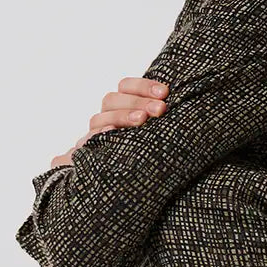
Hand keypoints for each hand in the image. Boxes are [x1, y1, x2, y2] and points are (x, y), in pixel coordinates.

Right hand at [50, 78, 169, 167]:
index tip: (165, 93)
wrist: (115, 181)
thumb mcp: (151, 132)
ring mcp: (95, 134)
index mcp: (120, 106)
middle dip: (138, 102)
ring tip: (141, 120)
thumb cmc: (143, 151)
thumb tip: (177, 104)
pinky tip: (111, 132)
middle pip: (113, 99)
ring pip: (100, 118)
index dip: (143, 86)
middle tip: (160, 109)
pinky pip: (89, 140)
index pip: (125, 87)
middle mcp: (106, 117)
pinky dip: (99, 133)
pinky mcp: (88, 151)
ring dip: (122, 116)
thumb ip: (156, 116)